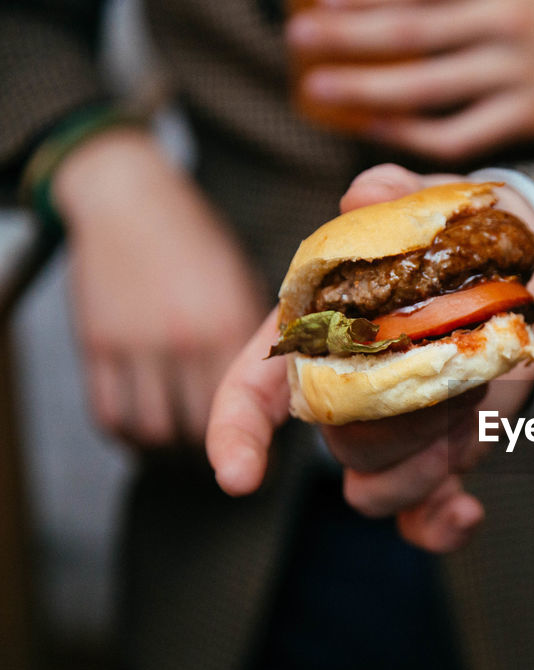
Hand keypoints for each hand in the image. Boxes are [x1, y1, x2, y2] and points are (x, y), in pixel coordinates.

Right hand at [53, 128, 265, 447]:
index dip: (250, 436)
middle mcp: (187, 340)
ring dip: (167, 446)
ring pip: (154, 430)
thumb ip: (254, 336)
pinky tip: (141, 430)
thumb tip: (279, 385)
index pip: (246, 407)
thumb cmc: (195, 243)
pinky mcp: (97, 344)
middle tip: (217, 447)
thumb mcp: (240, 286)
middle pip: (200, 426)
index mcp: (230, 326)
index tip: (253, 449)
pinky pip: (109, 413)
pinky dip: (126, 433)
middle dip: (211, 444)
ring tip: (180, 440)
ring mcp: (139, 344)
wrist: (129, 198)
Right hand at [208, 164, 533, 551]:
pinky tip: (469, 512)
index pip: (250, 390)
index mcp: (312, 336)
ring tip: (477, 403)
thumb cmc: (447, 242)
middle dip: (398, 421)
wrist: (510, 278)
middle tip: (458, 370)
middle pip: (336, 443)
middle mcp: (340, 395)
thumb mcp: (424, 206)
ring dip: (429, 461)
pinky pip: (421, 520)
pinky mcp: (433, 464)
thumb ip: (393, 197)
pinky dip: (442, 526)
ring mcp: (386, 438)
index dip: (237, 434)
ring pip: (375, 488)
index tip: (239, 477)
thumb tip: (368, 193)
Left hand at [286, 0, 533, 161]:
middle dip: (348, 34)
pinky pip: (458, 132)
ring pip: (428, 86)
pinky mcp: (529, 117)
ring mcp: (517, 75)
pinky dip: (413, 129)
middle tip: (299, 38)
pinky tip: (377, 122)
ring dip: (368, 86)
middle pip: (411, 31)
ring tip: (320, 85)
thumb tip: (408, 2)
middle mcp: (506, 25)